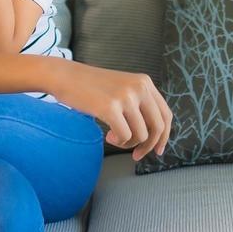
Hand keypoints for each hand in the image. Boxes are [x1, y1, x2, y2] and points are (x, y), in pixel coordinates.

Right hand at [48, 60, 172, 160]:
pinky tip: (107, 134)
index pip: (166, 114)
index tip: (158, 150)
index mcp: (145, 82)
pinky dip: (117, 141)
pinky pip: (124, 136)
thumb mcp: (123, 88)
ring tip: (113, 136)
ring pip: (141, 135)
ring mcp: (125, 96)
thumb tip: (154, 136)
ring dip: (128, 143)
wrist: (66, 77)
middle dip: (148, 146)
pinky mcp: (110, 107)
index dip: (164, 136)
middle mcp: (139, 87)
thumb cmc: (93, 88)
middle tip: (136, 155)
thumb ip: (140, 105)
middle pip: (158, 127)